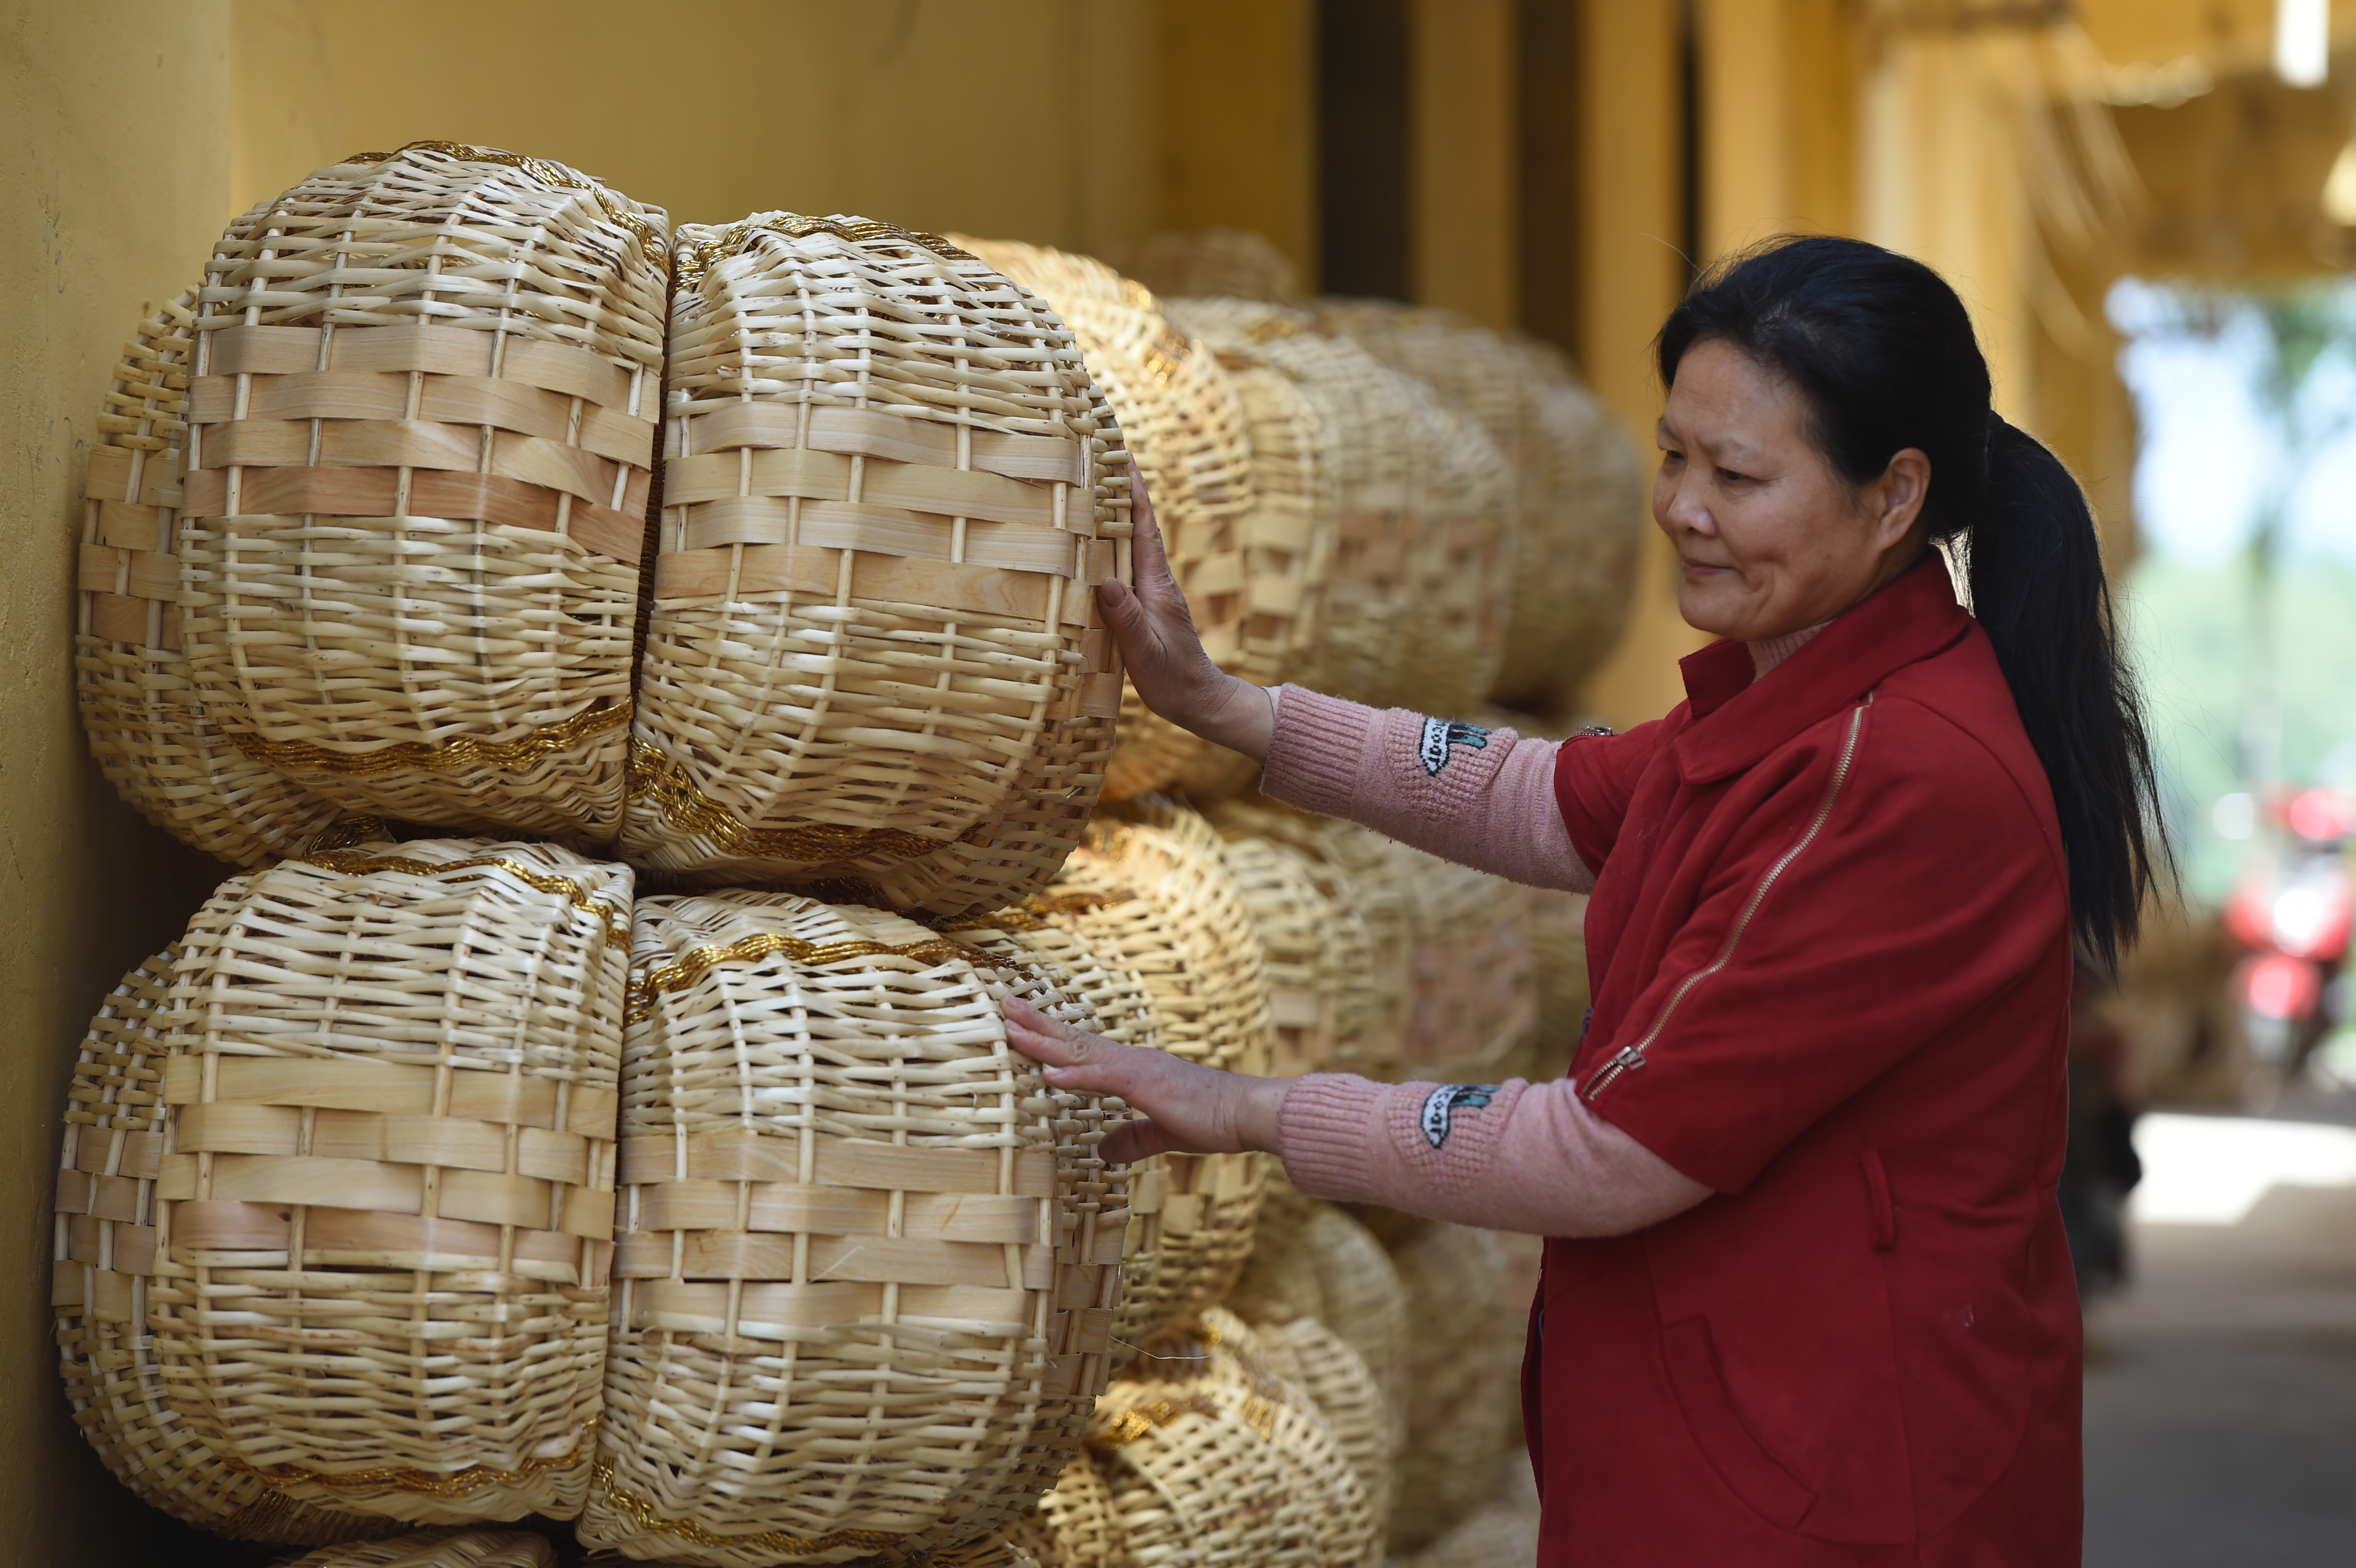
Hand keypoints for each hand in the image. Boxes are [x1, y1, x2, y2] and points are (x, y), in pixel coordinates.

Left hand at [1004, 994, 1287, 1164]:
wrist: (1248, 1113)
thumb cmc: (1213, 1121)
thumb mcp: (1163, 1134)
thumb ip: (1132, 1140)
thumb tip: (1104, 1151)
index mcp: (1135, 1069)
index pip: (1085, 1049)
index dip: (1051, 1037)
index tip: (1022, 1023)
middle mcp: (1133, 1060)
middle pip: (1075, 1039)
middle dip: (1036, 1023)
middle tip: (1002, 1004)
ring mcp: (1139, 1069)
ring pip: (1082, 1051)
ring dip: (1044, 1041)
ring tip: (1011, 1028)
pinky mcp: (1148, 1084)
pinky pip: (1104, 1078)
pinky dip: (1074, 1075)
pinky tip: (1047, 1073)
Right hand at [1097, 469, 1275, 760]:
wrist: (1200, 702)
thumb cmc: (1175, 682)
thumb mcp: (1147, 655)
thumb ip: (1128, 621)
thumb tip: (1108, 583)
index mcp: (1157, 587)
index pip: (1145, 530)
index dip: (1134, 493)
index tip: (1123, 457)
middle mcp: (1156, 583)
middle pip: (1139, 528)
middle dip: (1123, 492)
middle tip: (1102, 458)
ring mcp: (1152, 594)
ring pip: (1131, 545)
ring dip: (1116, 516)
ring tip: (1094, 488)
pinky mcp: (1146, 606)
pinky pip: (1127, 566)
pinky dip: (1113, 546)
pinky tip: (1098, 545)